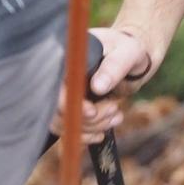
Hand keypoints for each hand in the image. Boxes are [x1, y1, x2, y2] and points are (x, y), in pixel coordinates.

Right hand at [48, 24, 157, 141]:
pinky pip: (69, 128)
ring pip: (64, 123)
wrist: (130, 60)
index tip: (92, 110)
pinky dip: (88, 134)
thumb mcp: (127, 53)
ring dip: (92, 126)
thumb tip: (97, 87)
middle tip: (113, 108)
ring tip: (116, 115)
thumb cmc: (128, 50)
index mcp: (66, 59)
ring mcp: (64, 94)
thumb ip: (114, 67)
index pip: (53, 87)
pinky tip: (105, 127)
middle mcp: (59, 78)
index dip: (67, 104)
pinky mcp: (71, 108)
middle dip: (88, 118)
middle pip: (57, 110)